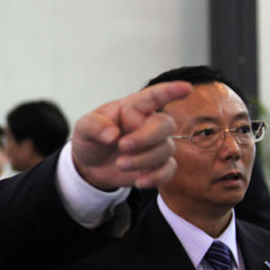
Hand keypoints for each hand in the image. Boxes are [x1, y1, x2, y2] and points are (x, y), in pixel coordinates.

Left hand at [72, 82, 190, 189]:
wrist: (90, 165)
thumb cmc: (91, 139)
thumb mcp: (83, 128)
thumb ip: (94, 126)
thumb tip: (112, 134)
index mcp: (132, 108)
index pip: (154, 96)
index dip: (170, 91)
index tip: (186, 88)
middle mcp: (148, 124)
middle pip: (165, 125)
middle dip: (147, 138)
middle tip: (123, 146)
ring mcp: (155, 145)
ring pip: (166, 149)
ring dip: (144, 160)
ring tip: (119, 164)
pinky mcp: (157, 165)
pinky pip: (168, 170)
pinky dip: (156, 177)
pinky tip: (139, 181)